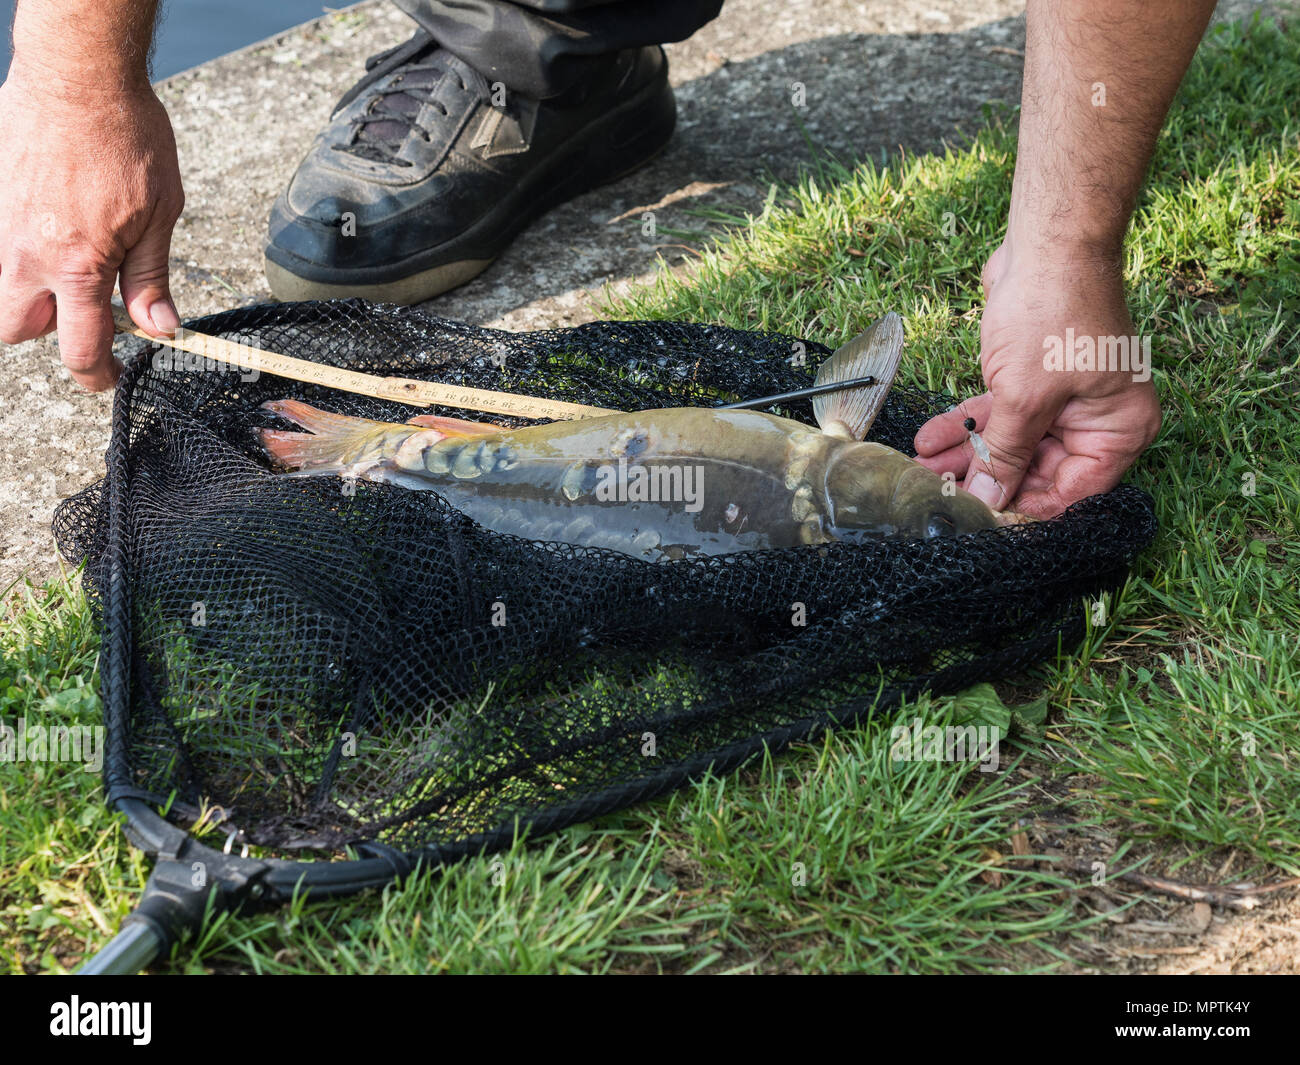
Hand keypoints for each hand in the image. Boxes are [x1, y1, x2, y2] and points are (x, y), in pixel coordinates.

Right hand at [0, 62, 183, 389]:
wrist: (78, 76)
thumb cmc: (126, 138)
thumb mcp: (160, 215)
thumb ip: (152, 278)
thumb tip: (160, 328)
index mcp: (75, 265)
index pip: (80, 347)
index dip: (99, 376)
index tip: (112, 378)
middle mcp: (26, 253)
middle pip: (16, 330)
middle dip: (49, 334)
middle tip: (89, 314)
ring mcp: (0, 226)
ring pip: (1, 291)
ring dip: (31, 297)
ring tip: (74, 270)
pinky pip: (1, 248)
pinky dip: (24, 256)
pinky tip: (59, 230)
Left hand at [913, 242, 1161, 517]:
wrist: (1045, 245)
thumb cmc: (1054, 314)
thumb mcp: (1025, 398)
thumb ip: (1004, 455)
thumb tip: (987, 502)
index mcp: (1118, 430)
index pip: (1072, 492)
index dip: (1026, 508)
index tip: (983, 521)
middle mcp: (1096, 419)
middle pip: (1036, 470)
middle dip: (986, 479)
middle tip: (942, 494)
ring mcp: (1063, 400)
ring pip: (1010, 443)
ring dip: (966, 454)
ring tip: (924, 469)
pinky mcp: (1032, 381)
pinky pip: (999, 416)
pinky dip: (966, 425)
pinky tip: (929, 439)